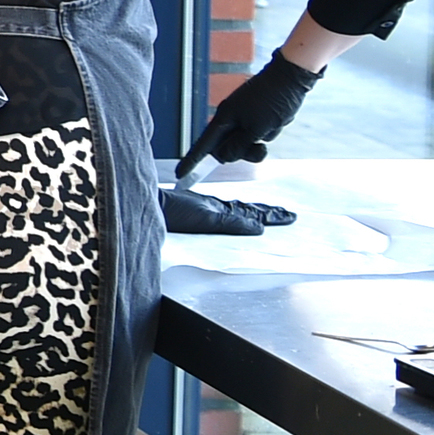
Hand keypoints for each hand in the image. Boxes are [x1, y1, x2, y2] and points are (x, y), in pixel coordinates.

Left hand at [159, 184, 298, 235]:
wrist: (144, 206)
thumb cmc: (169, 211)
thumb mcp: (205, 218)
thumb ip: (232, 223)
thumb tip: (259, 227)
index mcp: (219, 209)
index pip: (251, 212)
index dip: (271, 215)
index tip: (289, 215)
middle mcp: (214, 209)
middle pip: (246, 210)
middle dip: (268, 213)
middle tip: (288, 214)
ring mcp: (204, 211)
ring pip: (235, 213)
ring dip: (253, 214)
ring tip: (269, 214)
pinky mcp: (193, 216)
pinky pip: (222, 217)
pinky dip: (235, 217)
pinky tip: (235, 218)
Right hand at [178, 53, 328, 176]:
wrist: (290, 79)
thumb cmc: (272, 101)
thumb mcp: (257, 128)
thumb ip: (239, 145)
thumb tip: (224, 156)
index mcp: (224, 119)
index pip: (203, 145)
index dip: (192, 161)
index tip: (180, 175)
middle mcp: (230, 120)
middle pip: (226, 148)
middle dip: (243, 152)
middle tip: (260, 146)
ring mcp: (243, 118)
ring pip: (244, 144)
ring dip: (259, 143)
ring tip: (271, 128)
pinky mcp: (255, 118)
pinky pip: (256, 135)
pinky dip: (267, 134)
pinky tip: (276, 122)